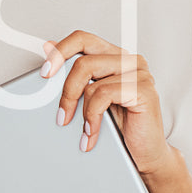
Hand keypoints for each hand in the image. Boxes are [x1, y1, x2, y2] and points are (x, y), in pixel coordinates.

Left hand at [42, 30, 172, 174]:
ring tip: (82, 130)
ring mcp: (139, 73)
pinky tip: (92, 132)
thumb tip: (48, 48)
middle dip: (66, 90)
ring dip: (80, 111)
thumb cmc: (121, 126)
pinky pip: (104, 96)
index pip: (82, 39)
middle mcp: (128, 60)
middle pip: (83, 61)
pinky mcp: (143, 90)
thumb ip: (74, 73)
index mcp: (115, 57)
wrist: (145, 153)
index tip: (45, 72)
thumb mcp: (91, 98)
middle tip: (61, 113)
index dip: (60, 52)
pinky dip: (92, 117)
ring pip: (91, 82)